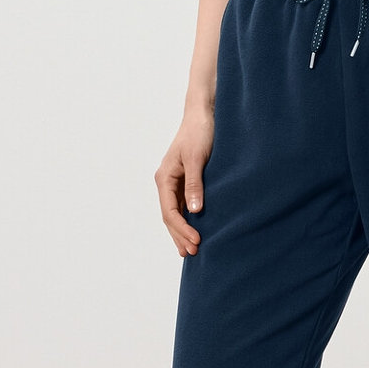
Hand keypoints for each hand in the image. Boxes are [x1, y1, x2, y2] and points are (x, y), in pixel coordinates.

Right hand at [157, 106, 213, 256]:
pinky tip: (194, 230)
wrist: (204, 114)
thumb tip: (194, 211)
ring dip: (182, 231)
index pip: (170, 212)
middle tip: (193, 253)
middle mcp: (166, 182)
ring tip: (191, 250)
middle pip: (170, 216)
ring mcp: (175, 182)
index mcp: (164, 178)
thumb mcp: (196, 159)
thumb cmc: (199, 132)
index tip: (196, 241)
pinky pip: (183, 205)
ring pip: (175, 213)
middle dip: (180, 235)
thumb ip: (195, 184)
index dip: (182, 229)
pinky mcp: (186, 180)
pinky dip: (187, 220)